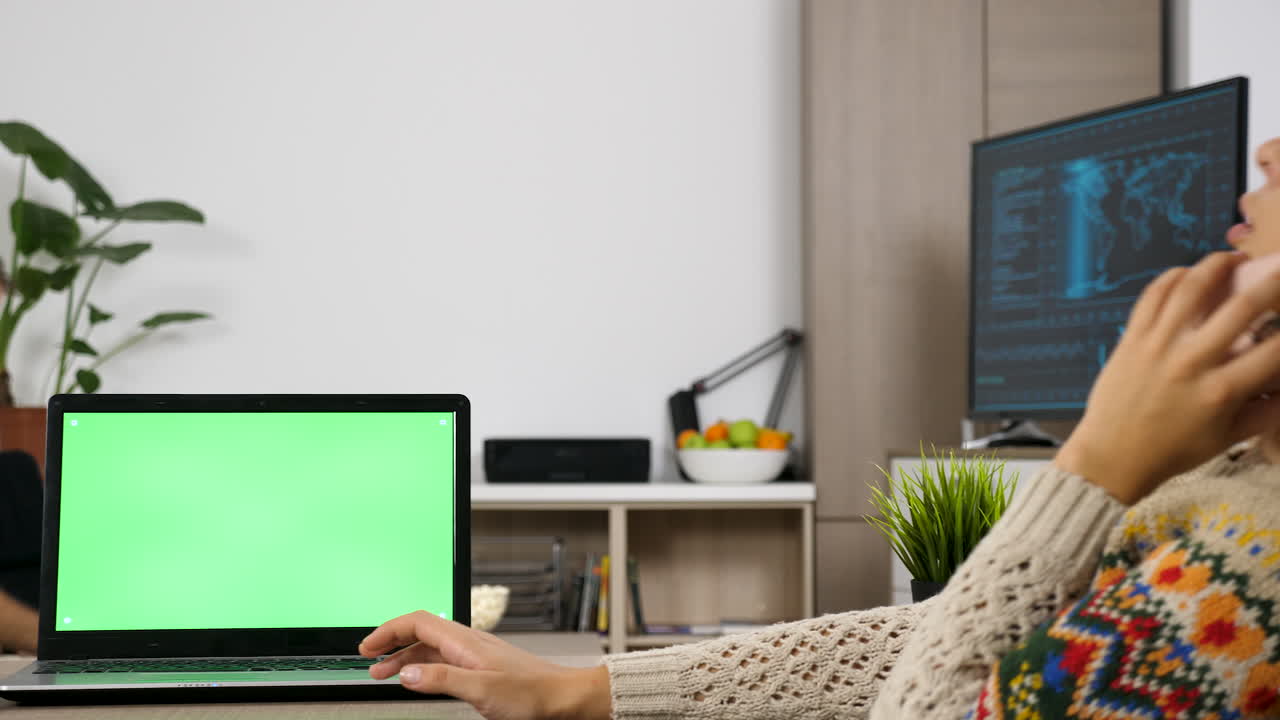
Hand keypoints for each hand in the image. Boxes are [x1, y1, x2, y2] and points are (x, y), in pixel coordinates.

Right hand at [358, 610, 610, 719]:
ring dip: (405, 657)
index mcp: (466, 641)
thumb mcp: (483, 690)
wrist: (563, 698)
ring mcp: (475, 654)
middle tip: (368, 660)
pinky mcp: (481, 667)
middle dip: (391, 643)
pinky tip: (419, 678)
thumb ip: (443, 679)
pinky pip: (444, 660)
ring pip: (431, 648)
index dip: (389, 630)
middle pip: (421, 632)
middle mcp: (469, 643)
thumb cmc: (533, 693)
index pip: (418, 622)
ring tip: (385, 673)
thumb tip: (408, 673)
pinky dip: (423, 667)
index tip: (367, 646)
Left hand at [1056, 252, 1279, 503]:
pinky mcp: (1131, 338)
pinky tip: (1190, 272)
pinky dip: (1173, 277)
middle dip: (1273, 283)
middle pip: (1242, 306)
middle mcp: (1191, 361)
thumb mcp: (1228, 438)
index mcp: (1221, 390)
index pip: (1275, 350)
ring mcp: (1158, 345)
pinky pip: (1153, 295)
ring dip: (1218, 265)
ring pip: (1192, 288)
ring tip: (1235, 259)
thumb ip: (1267, 411)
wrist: (1112, 455)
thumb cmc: (1172, 450)